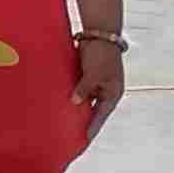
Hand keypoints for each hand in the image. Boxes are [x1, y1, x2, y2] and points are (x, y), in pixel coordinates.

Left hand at [71, 30, 127, 153]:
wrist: (98, 34)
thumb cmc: (101, 54)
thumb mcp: (94, 73)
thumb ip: (84, 88)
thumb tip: (75, 102)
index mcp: (113, 93)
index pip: (101, 115)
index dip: (93, 127)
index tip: (84, 139)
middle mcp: (105, 91)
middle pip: (93, 111)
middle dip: (84, 122)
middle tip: (74, 137)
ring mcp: (96, 84)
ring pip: (85, 101)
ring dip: (76, 110)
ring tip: (64, 124)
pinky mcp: (87, 77)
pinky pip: (79, 91)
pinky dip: (72, 97)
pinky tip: (60, 104)